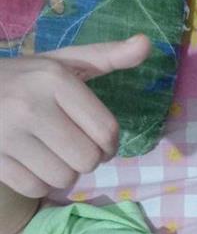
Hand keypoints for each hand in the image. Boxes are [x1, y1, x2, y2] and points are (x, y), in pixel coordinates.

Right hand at [0, 35, 150, 198]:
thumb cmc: (27, 81)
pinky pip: (37, 189)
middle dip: (87, 159)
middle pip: (88, 160)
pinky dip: (39, 182)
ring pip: (65, 179)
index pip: (107, 132)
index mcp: (53, 80)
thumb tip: (146, 44)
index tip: (100, 141)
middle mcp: (29, 106)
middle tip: (73, 147)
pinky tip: (31, 162)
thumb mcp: (64, 64)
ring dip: (64, 173)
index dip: (111, 145)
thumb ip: (106, 57)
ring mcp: (7, 134)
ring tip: (50, 153)